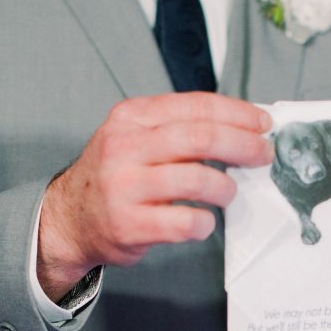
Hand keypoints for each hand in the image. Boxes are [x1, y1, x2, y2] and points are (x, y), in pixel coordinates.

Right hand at [38, 92, 272, 300]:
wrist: (68, 218)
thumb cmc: (115, 177)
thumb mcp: (136, 137)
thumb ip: (179, 128)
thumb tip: (241, 127)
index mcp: (131, 118)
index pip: (196, 106)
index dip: (237, 113)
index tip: (262, 124)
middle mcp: (124, 147)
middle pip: (201, 138)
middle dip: (242, 145)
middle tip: (262, 155)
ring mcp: (124, 186)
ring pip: (196, 179)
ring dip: (225, 187)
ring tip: (229, 193)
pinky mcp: (128, 224)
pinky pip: (183, 222)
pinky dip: (203, 223)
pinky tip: (203, 222)